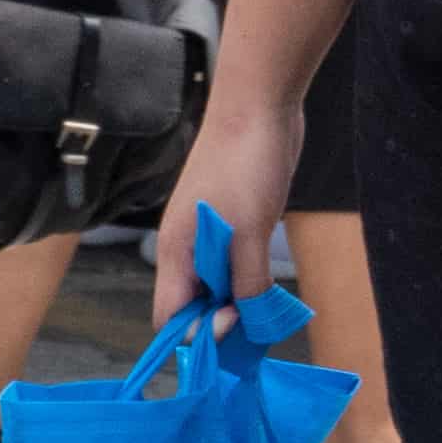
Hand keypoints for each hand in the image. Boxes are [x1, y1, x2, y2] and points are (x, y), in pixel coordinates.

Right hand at [154, 106, 300, 342]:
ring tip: (270, 309)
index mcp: (176, 253)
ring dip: (241, 301)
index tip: (233, 330)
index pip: (169, 315)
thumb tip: (246, 321)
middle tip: (260, 320)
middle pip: (194, 304)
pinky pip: (236, 265)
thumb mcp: (248, 234)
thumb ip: (245, 282)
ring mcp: (210, 236)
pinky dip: (251, 279)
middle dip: (222, 320)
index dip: (196, 333)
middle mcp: (187, 249)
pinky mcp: (235, 224)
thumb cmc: (245, 167)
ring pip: (218, 285)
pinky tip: (272, 285)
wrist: (259, 109)